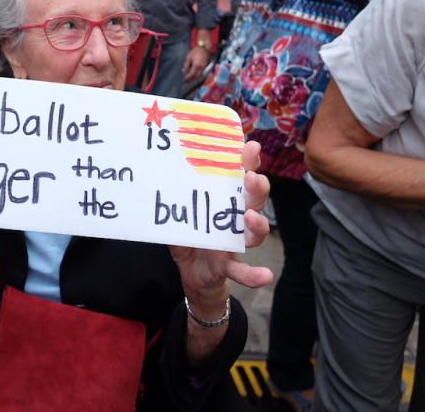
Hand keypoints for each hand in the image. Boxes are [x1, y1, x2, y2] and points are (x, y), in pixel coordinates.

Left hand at [169, 141, 272, 314]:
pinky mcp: (229, 266)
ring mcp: (236, 243)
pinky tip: (266, 276)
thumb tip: (158, 172)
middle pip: (253, 200)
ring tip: (250, 218)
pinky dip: (254, 275)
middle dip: (256, 187)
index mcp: (225, 202)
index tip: (251, 148)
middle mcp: (236, 219)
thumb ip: (176, 198)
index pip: (239, 178)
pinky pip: (243, 271)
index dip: (248, 163)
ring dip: (257, 224)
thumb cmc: (191, 236)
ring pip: (254, 232)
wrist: (192, 273)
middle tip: (251, 178)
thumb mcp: (181, 214)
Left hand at [182, 45, 211, 81]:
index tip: (184, 80)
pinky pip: (201, 73)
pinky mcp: (205, 67)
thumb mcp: (189, 57)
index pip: (191, 74)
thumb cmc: (195, 51)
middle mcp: (201, 68)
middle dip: (191, 79)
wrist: (205, 48)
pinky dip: (197, 75)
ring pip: (199, 76)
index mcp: (196, 66)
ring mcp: (204, 68)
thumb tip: (184, 71)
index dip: (188, 78)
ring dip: (194, 78)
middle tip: (186, 81)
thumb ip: (186, 65)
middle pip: (196, 76)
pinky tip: (194, 75)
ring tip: (190, 79)